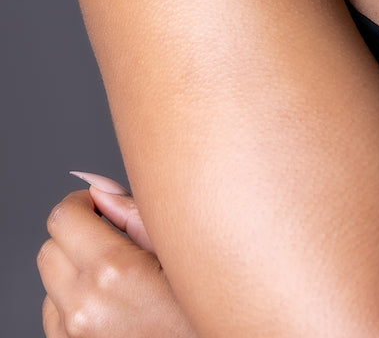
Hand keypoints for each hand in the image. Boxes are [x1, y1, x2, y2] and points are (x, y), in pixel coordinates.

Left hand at [38, 177, 195, 337]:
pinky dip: (74, 302)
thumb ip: (132, 213)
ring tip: (115, 277)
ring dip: (74, 271)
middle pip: (49, 249)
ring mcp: (73, 335)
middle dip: (75, 235)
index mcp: (113, 270)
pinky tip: (109, 303)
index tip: (97, 204)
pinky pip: (55, 315)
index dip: (80, 203)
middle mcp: (85, 306)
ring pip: (50, 283)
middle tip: (108, 235)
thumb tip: (100, 188)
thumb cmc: (197, 306)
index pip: (63, 218)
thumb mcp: (176, 249)